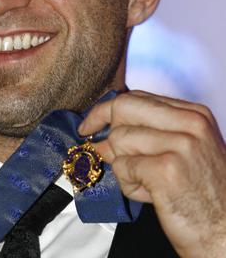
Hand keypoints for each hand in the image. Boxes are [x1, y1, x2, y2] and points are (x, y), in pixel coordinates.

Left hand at [79, 90, 225, 257]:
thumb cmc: (202, 196)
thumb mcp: (181, 154)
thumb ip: (145, 136)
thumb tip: (101, 136)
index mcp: (194, 115)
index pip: (138, 97)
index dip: (108, 109)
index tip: (92, 123)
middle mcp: (190, 124)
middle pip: (124, 107)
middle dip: (102, 125)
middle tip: (97, 147)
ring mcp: (180, 145)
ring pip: (119, 139)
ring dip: (122, 166)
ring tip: (145, 183)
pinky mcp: (167, 169)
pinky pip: (123, 167)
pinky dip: (128, 185)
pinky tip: (149, 195)